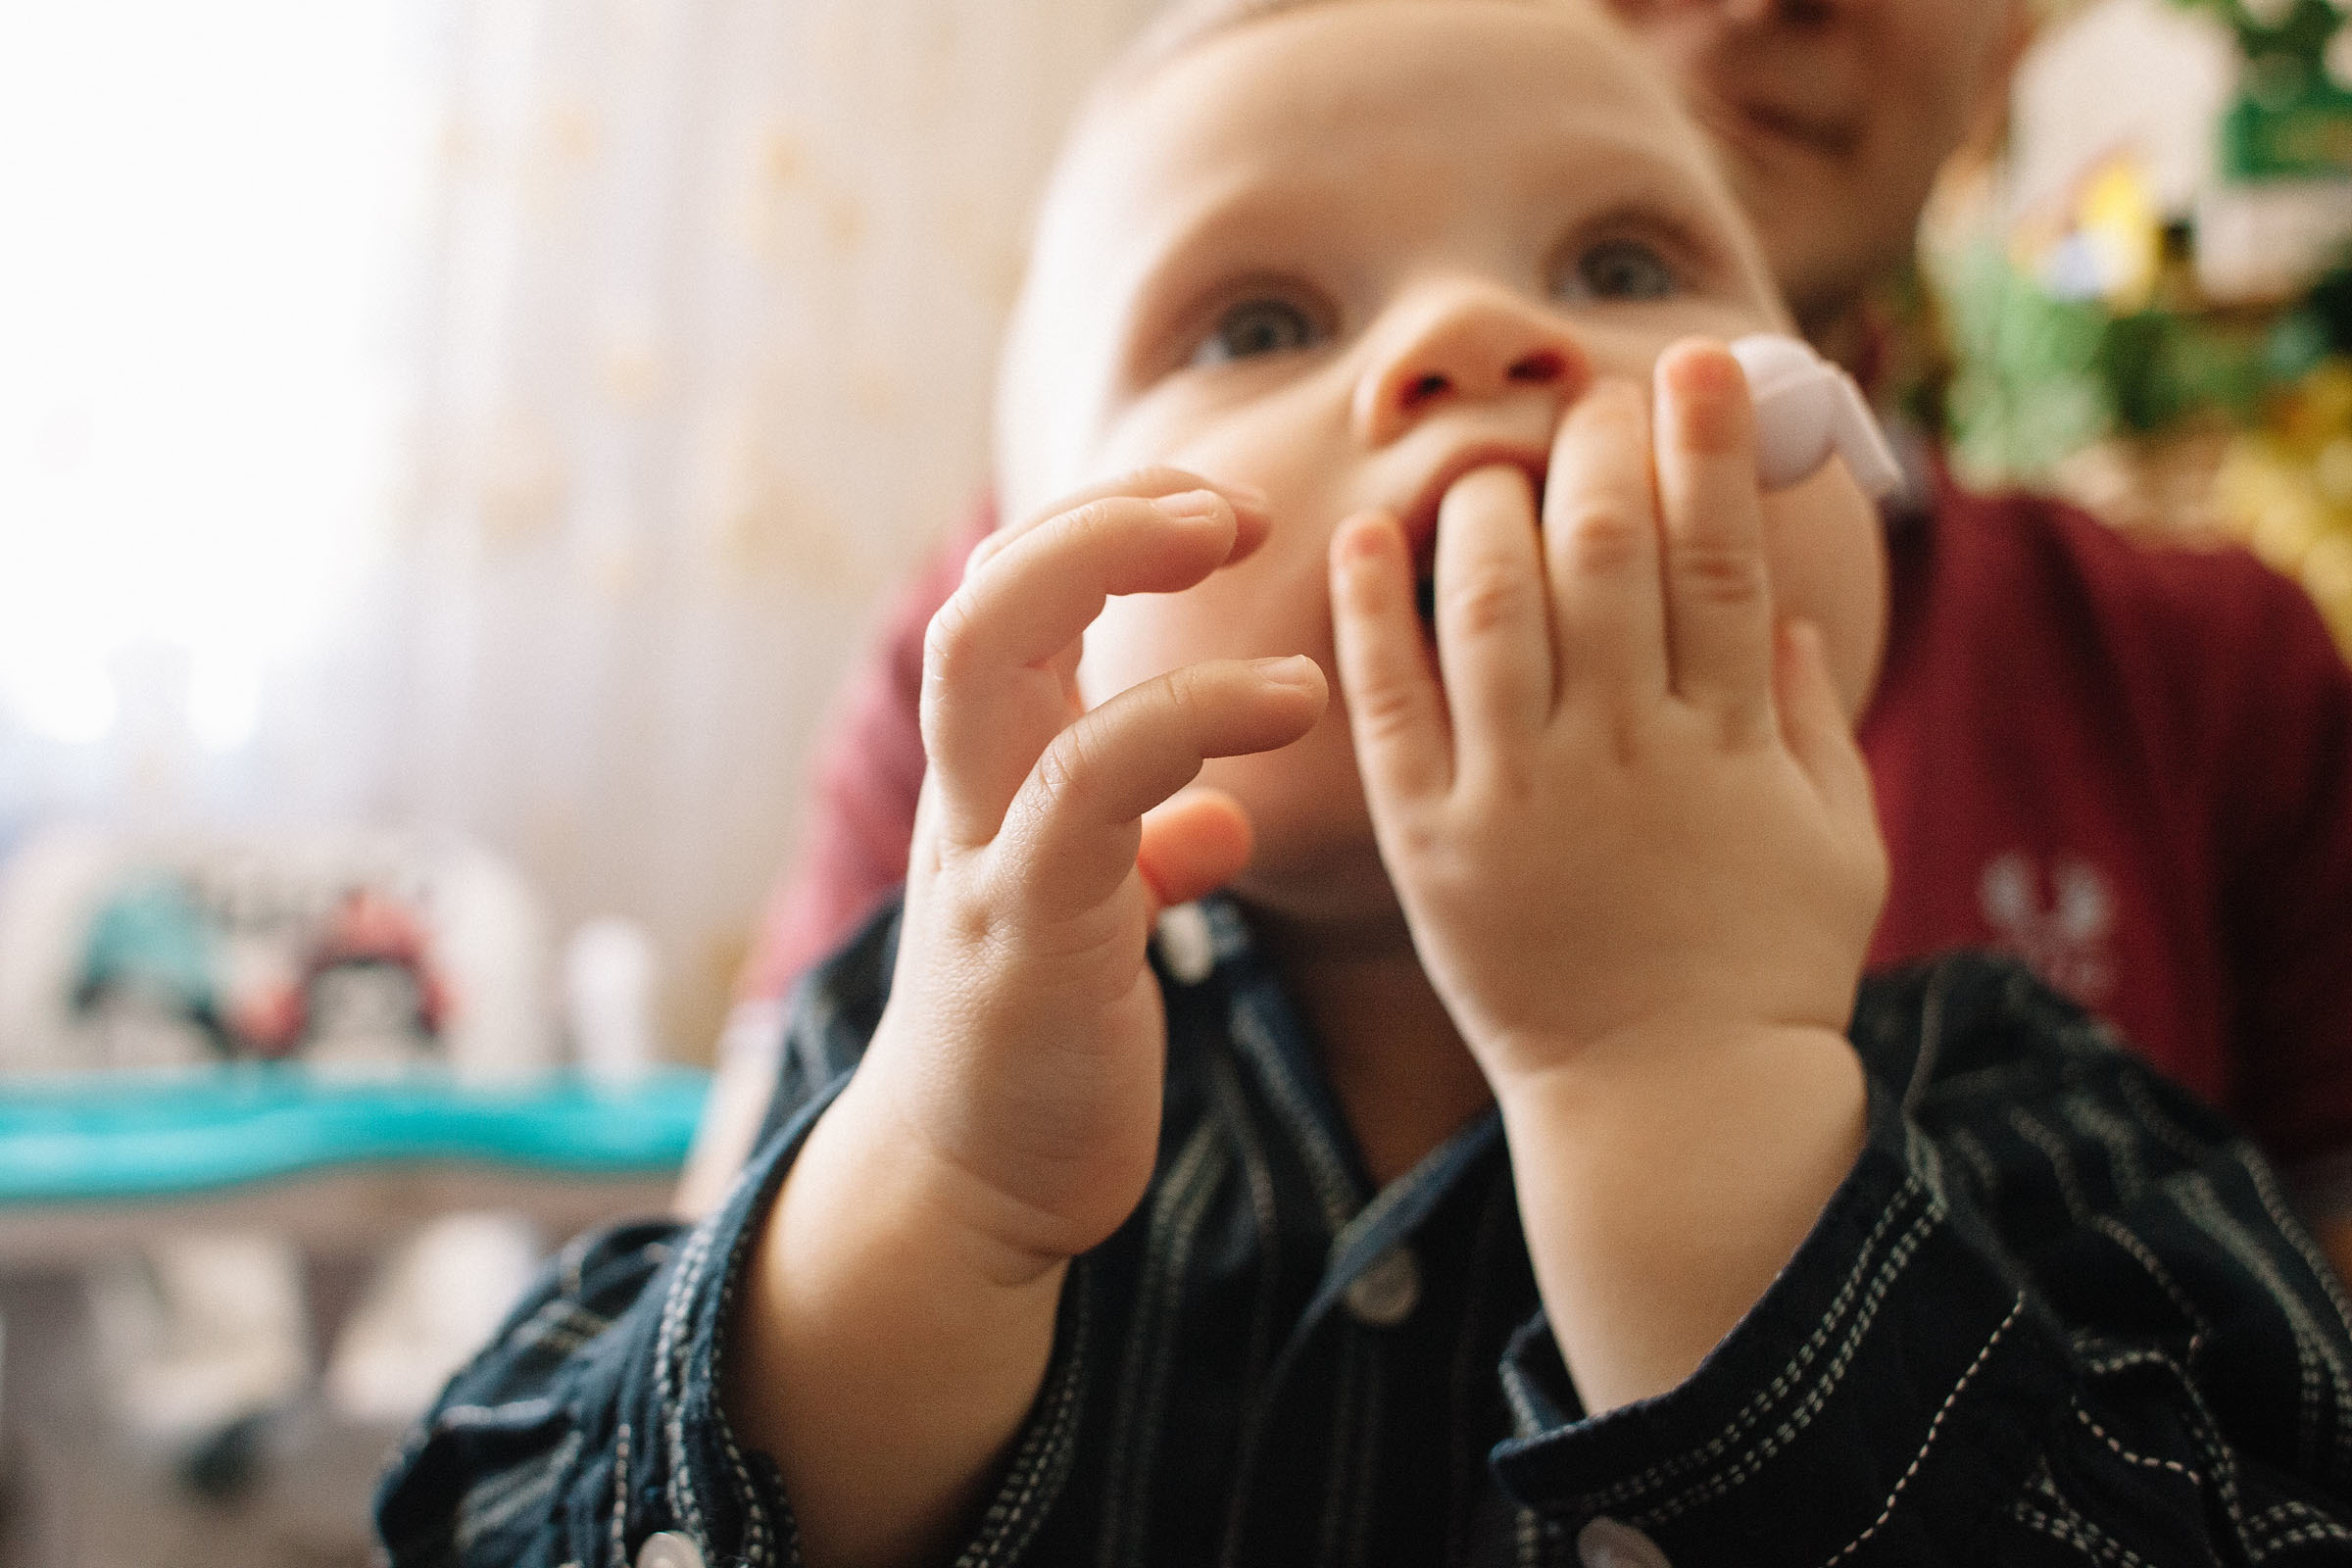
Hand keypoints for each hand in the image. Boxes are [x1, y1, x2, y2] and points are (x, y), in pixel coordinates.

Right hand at [863, 469, 1326, 1274]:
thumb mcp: (1095, 922)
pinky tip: (1295, 699)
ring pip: (989, 661)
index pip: (1013, 597)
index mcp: (991, 778)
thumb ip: (1141, 850)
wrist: (972, 1191)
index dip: (1106, 521)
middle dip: (1096, 515)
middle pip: (981, 597)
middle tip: (1234, 500)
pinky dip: (1187, 718)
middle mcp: (967, 795)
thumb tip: (1215, 819)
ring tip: (1251, 541)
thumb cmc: (1041, 1048)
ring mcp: (981, 856)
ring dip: (1113, 570)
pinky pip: (1086, 791)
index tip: (1222, 505)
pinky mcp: (1024, 934)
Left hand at [1327, 340, 1885, 1093]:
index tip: (1690, 361)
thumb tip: (1774, 604)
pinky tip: (1368, 535)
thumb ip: (1803, 718)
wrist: (1670, 1108)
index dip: (1705, 448)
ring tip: (1490, 467)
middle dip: (1599, 451)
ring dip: (1488, 508)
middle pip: (1605, 556)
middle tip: (1592, 401)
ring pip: (1492, 607)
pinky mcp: (1431, 842)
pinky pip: (1393, 704)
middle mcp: (1622, 752)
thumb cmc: (1764, 973)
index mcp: (1726, 743)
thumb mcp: (1837, 843)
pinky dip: (1373, 612)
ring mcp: (1519, 796)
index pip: (1716, 557)